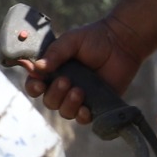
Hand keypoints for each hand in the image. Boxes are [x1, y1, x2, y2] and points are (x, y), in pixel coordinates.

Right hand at [18, 18, 146, 126]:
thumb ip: (55, 53)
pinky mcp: (95, 104)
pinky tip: (85, 109)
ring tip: (79, 91)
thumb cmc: (94, 38)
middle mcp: (63, 86)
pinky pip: (83, 118)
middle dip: (55, 94)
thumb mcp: (71, 40)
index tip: (39, 84)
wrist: (122, 42)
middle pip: (49, 101)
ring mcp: (79, 97)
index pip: (35, 85)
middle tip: (66, 81)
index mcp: (53, 71)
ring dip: (68, 104)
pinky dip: (81, 116)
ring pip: (64, 111)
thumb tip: (38, 67)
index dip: (34, 87)